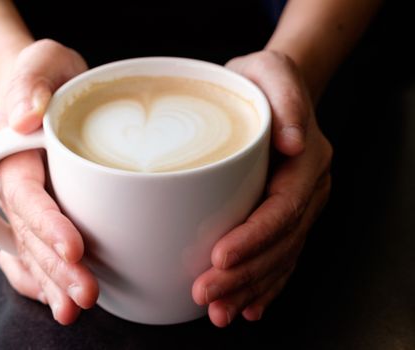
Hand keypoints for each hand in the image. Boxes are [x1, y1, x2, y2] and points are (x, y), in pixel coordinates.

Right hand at [0, 39, 98, 324]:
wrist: (43, 91)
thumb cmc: (48, 76)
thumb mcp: (43, 60)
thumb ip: (32, 80)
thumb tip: (24, 115)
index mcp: (10, 152)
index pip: (25, 194)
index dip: (47, 223)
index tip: (74, 247)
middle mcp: (11, 183)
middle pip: (29, 232)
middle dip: (56, 266)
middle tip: (85, 294)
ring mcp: (22, 203)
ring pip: (30, 249)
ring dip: (51, 281)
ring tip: (74, 307)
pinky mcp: (38, 212)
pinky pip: (30, 251)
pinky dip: (42, 277)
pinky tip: (57, 297)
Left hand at [192, 50, 332, 326]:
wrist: (272, 91)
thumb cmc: (261, 81)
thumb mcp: (270, 71)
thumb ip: (286, 98)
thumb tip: (293, 142)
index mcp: (308, 161)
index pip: (281, 209)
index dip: (253, 239)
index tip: (219, 259)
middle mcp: (307, 189)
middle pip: (279, 243)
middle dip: (243, 274)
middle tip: (206, 294)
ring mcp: (299, 206)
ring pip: (279, 257)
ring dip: (249, 288)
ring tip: (219, 311)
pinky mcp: (284, 216)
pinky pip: (280, 257)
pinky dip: (264, 285)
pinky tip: (247, 305)